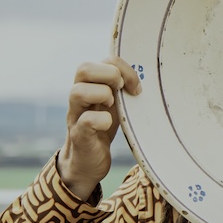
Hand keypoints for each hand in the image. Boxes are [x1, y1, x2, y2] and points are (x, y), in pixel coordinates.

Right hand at [58, 57, 140, 200]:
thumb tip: (147, 75)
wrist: (87, 161)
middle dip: (110, 75)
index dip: (123, 68)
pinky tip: (109, 125)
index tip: (137, 88)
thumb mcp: (114, 104)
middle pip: (83, 68)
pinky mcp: (79, 136)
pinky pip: (86, 121)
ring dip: (102, 95)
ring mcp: (76, 116)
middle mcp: (79, 97)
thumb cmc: (102, 129)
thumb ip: (121, 88)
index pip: (103, 61)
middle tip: (122, 91)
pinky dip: (102, 120)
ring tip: (112, 107)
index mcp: (90, 85)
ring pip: (78, 92)